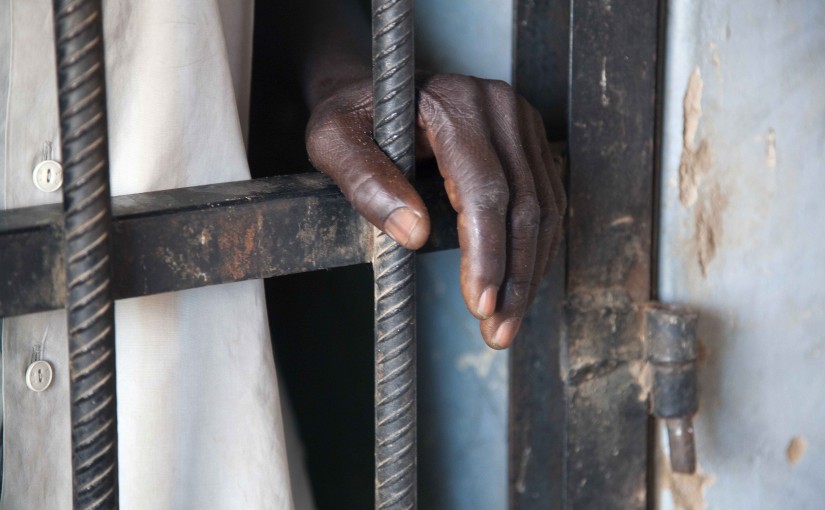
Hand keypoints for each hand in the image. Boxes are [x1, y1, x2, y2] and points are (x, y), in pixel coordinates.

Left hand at [306, 73, 564, 348]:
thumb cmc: (354, 118)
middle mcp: (500, 106)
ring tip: (506, 322)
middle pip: (523, 204)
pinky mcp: (531, 143)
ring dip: (529, 273)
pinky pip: (547, 203)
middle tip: (497, 330)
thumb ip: (365, 181)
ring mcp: (522, 123)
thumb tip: (413, 233)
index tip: (478, 302)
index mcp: (454, 102)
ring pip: (544, 208)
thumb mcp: (334, 141)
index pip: (484, 188)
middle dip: (513, 276)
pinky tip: (518, 286)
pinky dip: (535, 251)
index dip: (485, 251)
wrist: (382, 90)